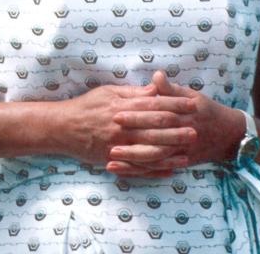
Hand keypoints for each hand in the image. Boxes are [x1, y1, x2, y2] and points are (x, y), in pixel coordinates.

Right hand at [58, 80, 195, 176]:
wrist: (62, 127)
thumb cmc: (85, 107)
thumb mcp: (107, 93)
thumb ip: (132, 93)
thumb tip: (155, 89)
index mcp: (121, 107)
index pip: (154, 105)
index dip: (174, 104)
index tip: (192, 103)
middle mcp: (121, 127)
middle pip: (156, 128)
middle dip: (178, 129)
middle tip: (198, 128)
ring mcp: (118, 145)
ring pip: (150, 150)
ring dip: (171, 151)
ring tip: (188, 151)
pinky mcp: (114, 159)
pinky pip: (140, 167)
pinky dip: (156, 168)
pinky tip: (171, 168)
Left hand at [108, 71, 242, 175]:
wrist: (229, 135)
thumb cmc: (205, 111)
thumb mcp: (191, 96)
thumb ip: (171, 89)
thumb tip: (156, 75)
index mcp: (183, 114)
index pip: (157, 114)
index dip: (137, 114)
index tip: (116, 113)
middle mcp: (183, 134)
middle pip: (155, 136)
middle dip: (132, 137)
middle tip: (109, 135)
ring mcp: (182, 151)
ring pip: (156, 156)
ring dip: (134, 158)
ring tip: (111, 156)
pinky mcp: (181, 162)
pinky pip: (159, 168)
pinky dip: (141, 170)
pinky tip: (124, 170)